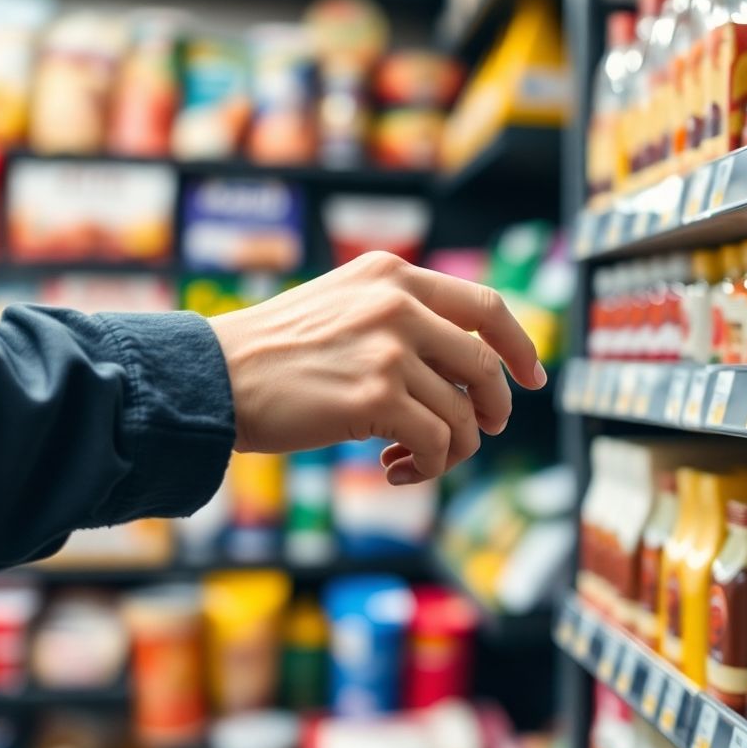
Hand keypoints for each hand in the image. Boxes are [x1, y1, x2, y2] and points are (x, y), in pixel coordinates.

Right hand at [208, 252, 545, 483]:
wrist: (213, 377)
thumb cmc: (272, 354)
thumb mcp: (341, 306)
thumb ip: (399, 318)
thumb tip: (462, 370)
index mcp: (393, 276)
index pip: (486, 306)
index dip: (519, 346)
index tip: (533, 377)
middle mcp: (398, 304)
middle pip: (485, 364)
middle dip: (494, 408)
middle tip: (484, 432)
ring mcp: (390, 348)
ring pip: (463, 415)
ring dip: (449, 451)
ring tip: (412, 460)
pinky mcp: (377, 396)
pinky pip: (437, 443)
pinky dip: (426, 467)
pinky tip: (393, 471)